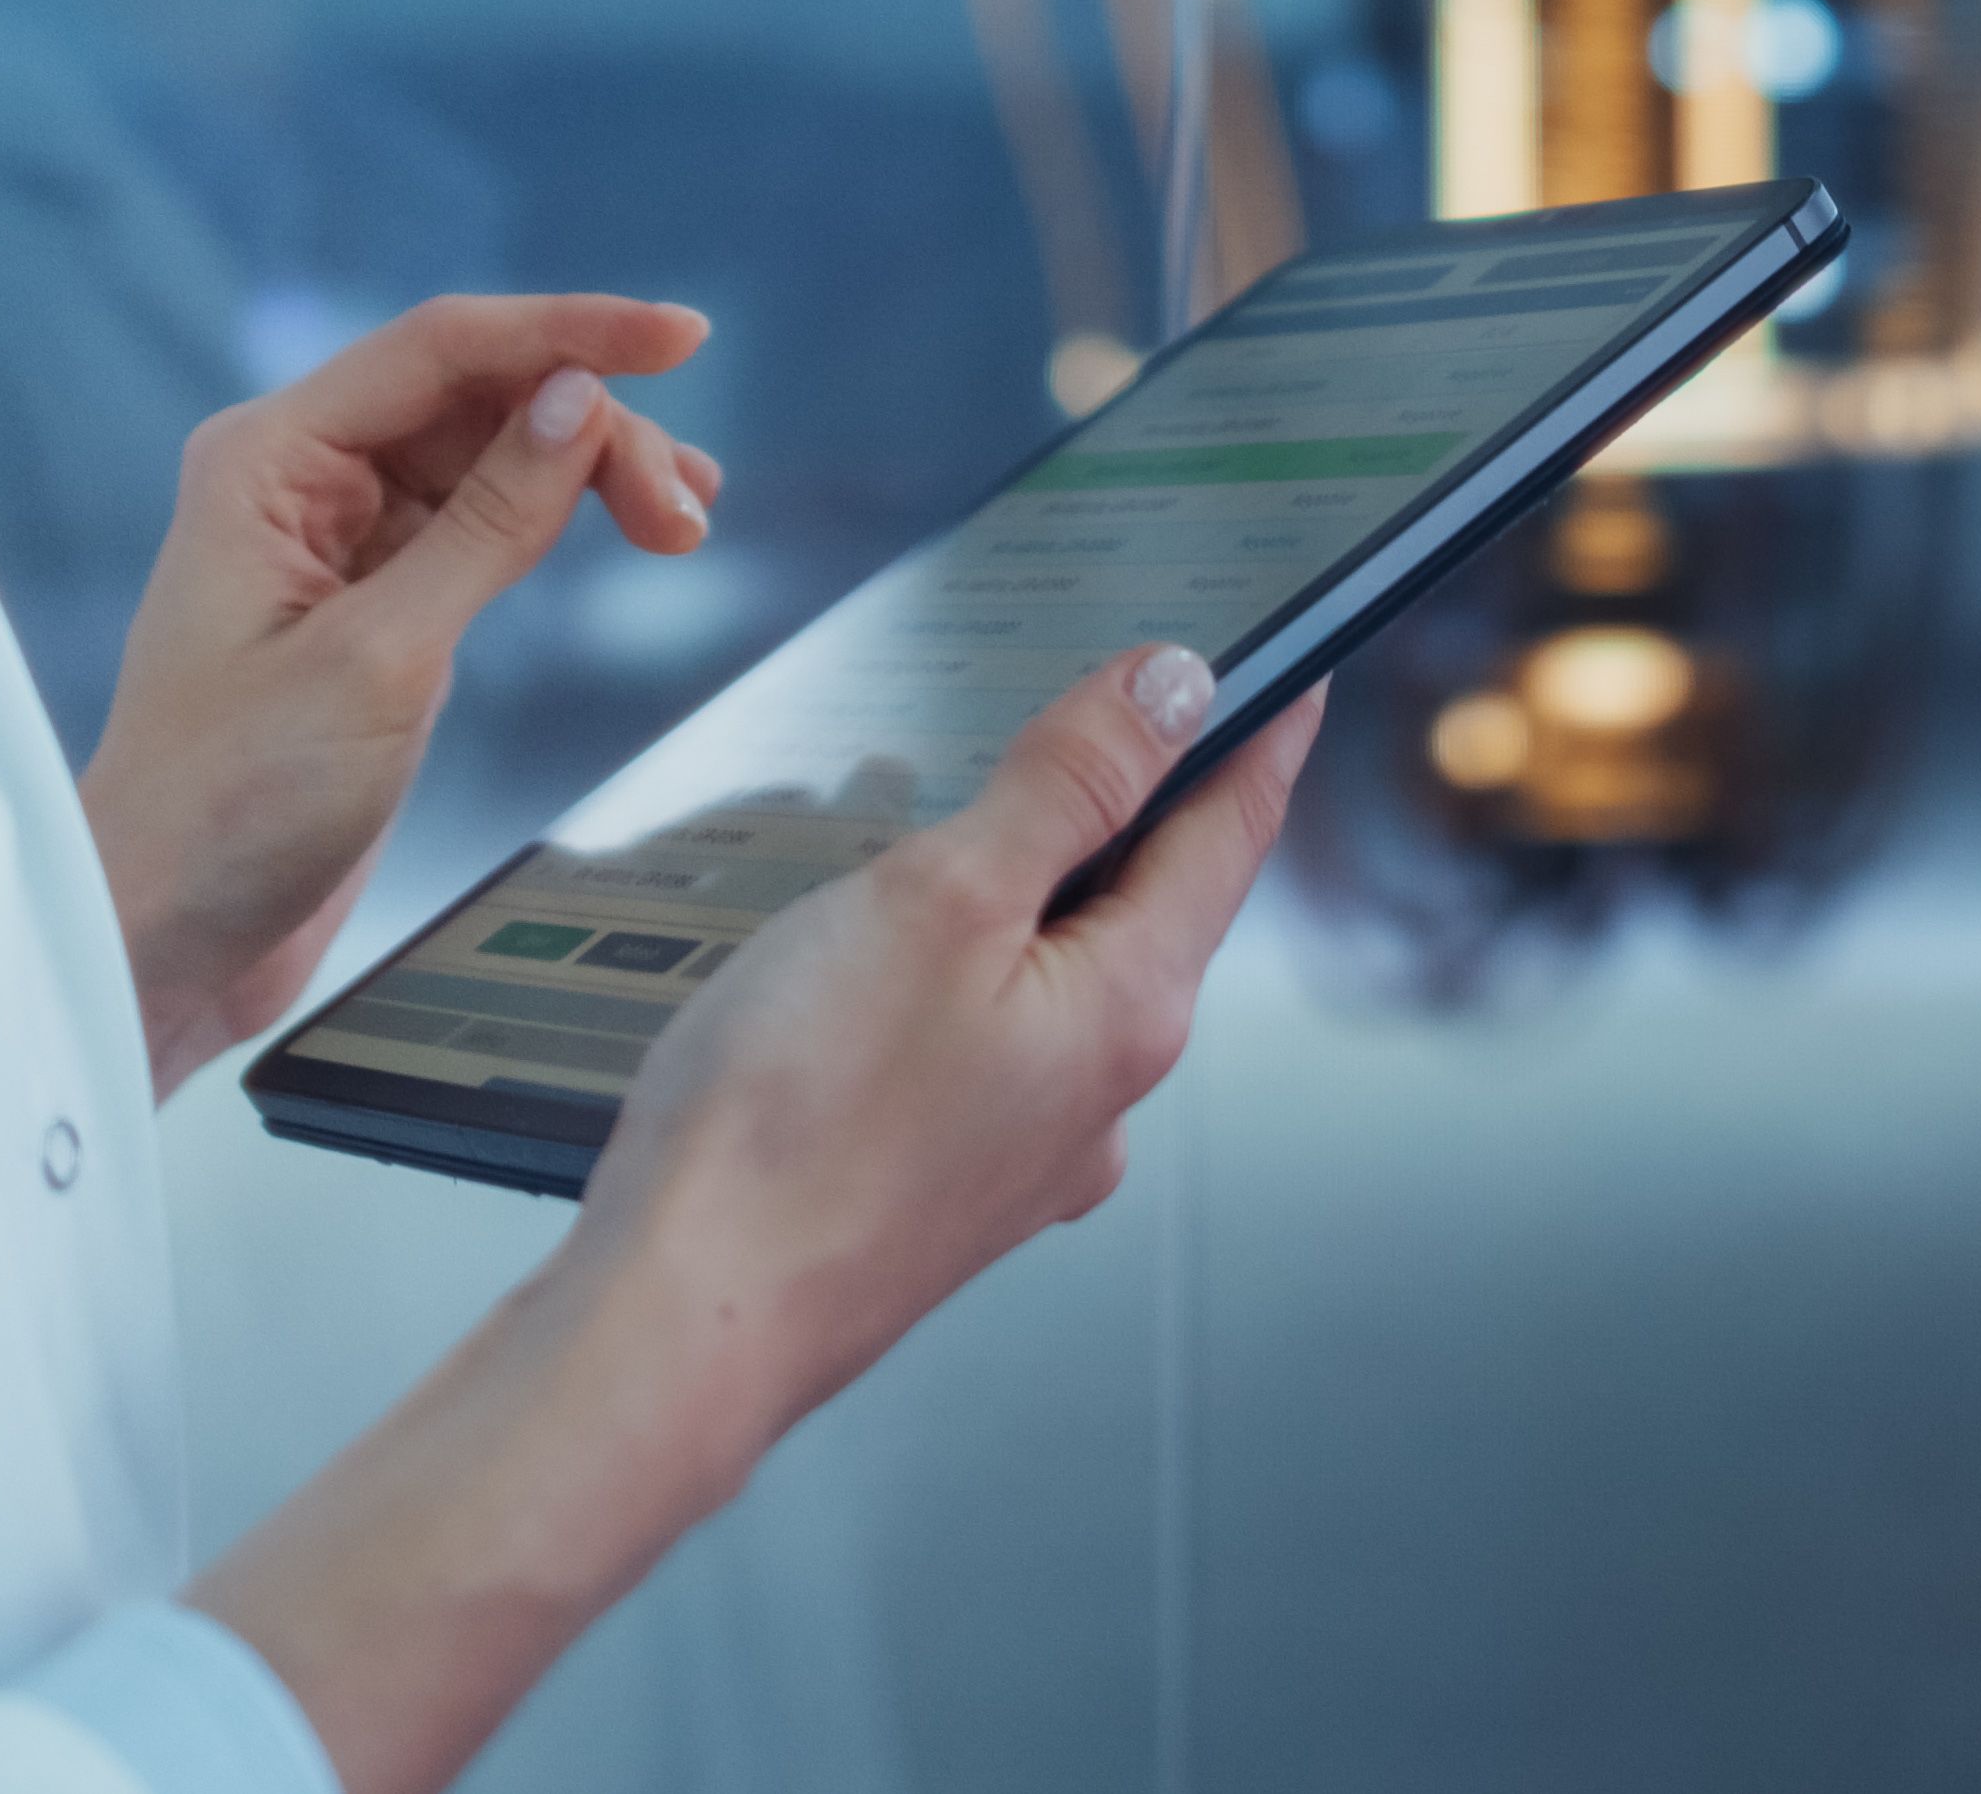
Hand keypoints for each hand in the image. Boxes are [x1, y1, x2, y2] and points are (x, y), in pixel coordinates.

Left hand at [79, 292, 718, 1092]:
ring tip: (682, 525)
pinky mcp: (374, 604)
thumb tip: (579, 401)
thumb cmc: (230, 806)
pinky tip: (626, 530)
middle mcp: (298, 477)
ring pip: (493, 456)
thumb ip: (488, 523)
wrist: (165, 936)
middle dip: (595, 428)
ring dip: (591, 473)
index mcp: (267, 459)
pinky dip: (560, 522)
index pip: (441, 347)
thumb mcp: (380, 660)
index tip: (684, 335)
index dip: (570, 330)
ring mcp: (337, 539)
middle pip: (478, 396)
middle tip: (686, 511)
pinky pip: (483, 523)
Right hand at [569, 644, 1325, 1448]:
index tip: (1299, 661)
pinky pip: (979, 1036)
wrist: (682, 1320)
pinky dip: (952, 963)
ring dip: (1024, 880)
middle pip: (1150, 901)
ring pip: (1054, 971)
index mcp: (1131, 1009)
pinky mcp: (942, 1183)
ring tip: (960, 803)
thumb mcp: (943, 898)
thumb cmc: (798, 1118)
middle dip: (1134, 796)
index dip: (1263, 731)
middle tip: (1119, 696)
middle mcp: (1102, 1093)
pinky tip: (867, 945)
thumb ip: (1069, 784)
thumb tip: (1179, 686)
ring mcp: (1024, 1150)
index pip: (1231, 833)